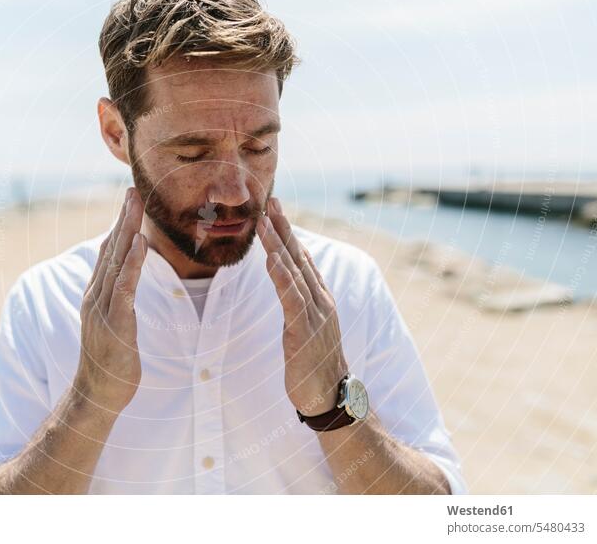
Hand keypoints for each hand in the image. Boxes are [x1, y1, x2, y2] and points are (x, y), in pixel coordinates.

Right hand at [74, 187, 147, 413]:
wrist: (98, 395)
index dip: (119, 225)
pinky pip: (123, 288)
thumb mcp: (114, 323)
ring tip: (134, 206)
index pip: (109, 253)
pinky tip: (140, 245)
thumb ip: (118, 299)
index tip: (129, 201)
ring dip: (126, 231)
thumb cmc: (110, 361)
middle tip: (131, 190)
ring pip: (115, 262)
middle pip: (110, 250)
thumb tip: (126, 280)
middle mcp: (96, 296)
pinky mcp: (114, 323)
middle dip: (122, 218)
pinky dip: (131, 264)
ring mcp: (102, 309)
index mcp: (97, 295)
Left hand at [256, 197, 348, 416]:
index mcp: (320, 298)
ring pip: (293, 273)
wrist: (331, 396)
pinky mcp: (304, 331)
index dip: (289, 232)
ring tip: (265, 222)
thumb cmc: (315, 361)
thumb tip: (289, 278)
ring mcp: (315, 314)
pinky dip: (281, 278)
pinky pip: (291, 300)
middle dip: (284, 228)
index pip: (302, 258)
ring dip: (278, 246)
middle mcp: (320, 300)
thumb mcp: (308, 325)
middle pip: (299, 257)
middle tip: (272, 201)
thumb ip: (300, 300)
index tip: (276, 209)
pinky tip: (271, 260)